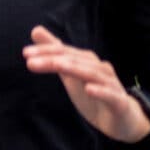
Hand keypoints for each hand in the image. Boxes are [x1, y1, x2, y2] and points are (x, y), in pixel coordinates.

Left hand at [23, 25, 149, 142]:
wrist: (123, 118)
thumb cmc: (95, 93)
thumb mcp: (70, 74)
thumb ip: (55, 54)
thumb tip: (36, 30)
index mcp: (87, 62)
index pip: (64, 53)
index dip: (45, 51)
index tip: (25, 53)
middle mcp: (99, 69)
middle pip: (75, 61)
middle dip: (53, 59)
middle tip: (30, 61)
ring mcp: (110, 84)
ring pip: (92, 74)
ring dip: (75, 69)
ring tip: (58, 66)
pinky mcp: (119, 102)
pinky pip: (110, 95)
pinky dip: (100, 91)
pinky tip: (89, 89)